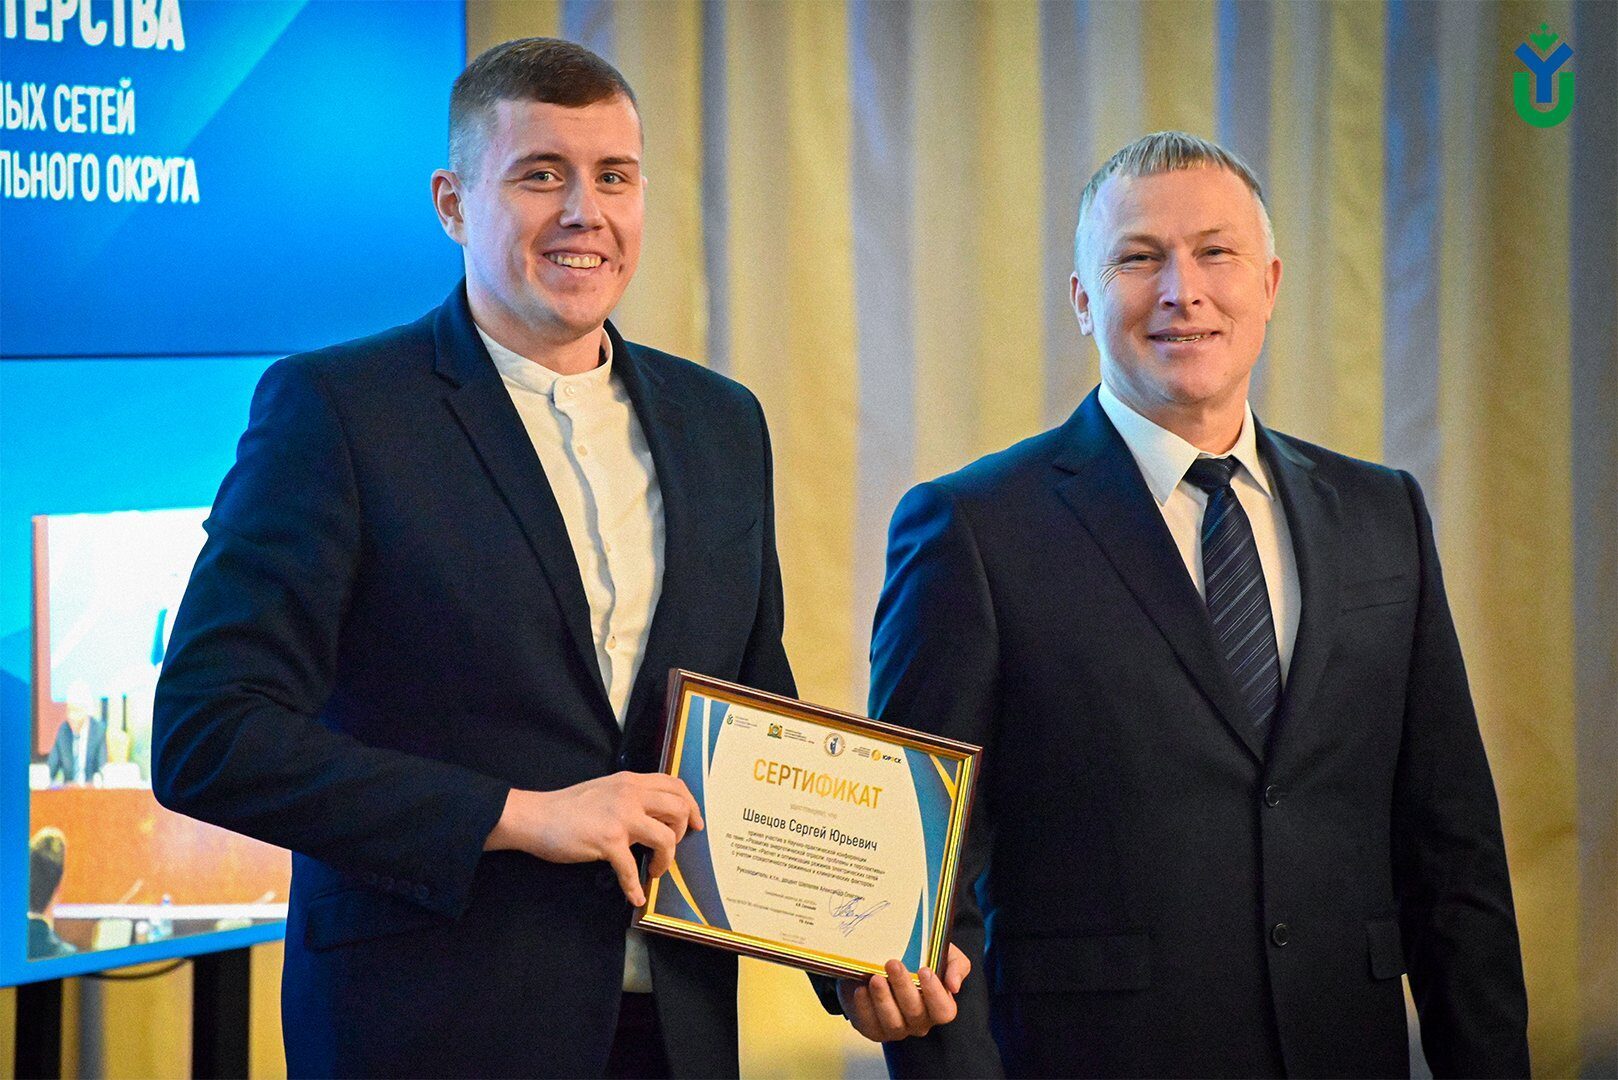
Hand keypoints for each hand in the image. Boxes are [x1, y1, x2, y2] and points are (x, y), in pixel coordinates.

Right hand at [484, 773, 702, 905]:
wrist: (535, 816)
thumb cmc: (567, 807)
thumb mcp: (605, 790)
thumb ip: (630, 798)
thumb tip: (653, 817)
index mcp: (631, 781)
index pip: (675, 785)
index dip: (691, 805)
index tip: (695, 824)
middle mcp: (630, 794)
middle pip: (678, 809)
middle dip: (681, 834)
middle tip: (670, 850)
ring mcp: (620, 816)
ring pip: (666, 838)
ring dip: (666, 861)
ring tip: (654, 871)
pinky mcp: (607, 840)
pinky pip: (632, 869)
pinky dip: (635, 887)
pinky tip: (635, 897)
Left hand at [837, 944, 969, 1041]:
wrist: (882, 961)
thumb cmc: (918, 958)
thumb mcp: (942, 953)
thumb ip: (956, 965)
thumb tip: (954, 986)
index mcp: (938, 1007)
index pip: (944, 1011)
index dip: (935, 993)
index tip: (924, 970)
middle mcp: (919, 1022)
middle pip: (915, 1013)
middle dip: (903, 987)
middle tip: (893, 964)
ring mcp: (896, 1029)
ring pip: (893, 1023)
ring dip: (884, 999)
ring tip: (876, 978)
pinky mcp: (873, 1029)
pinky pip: (869, 1024)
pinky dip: (865, 1007)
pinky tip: (861, 990)